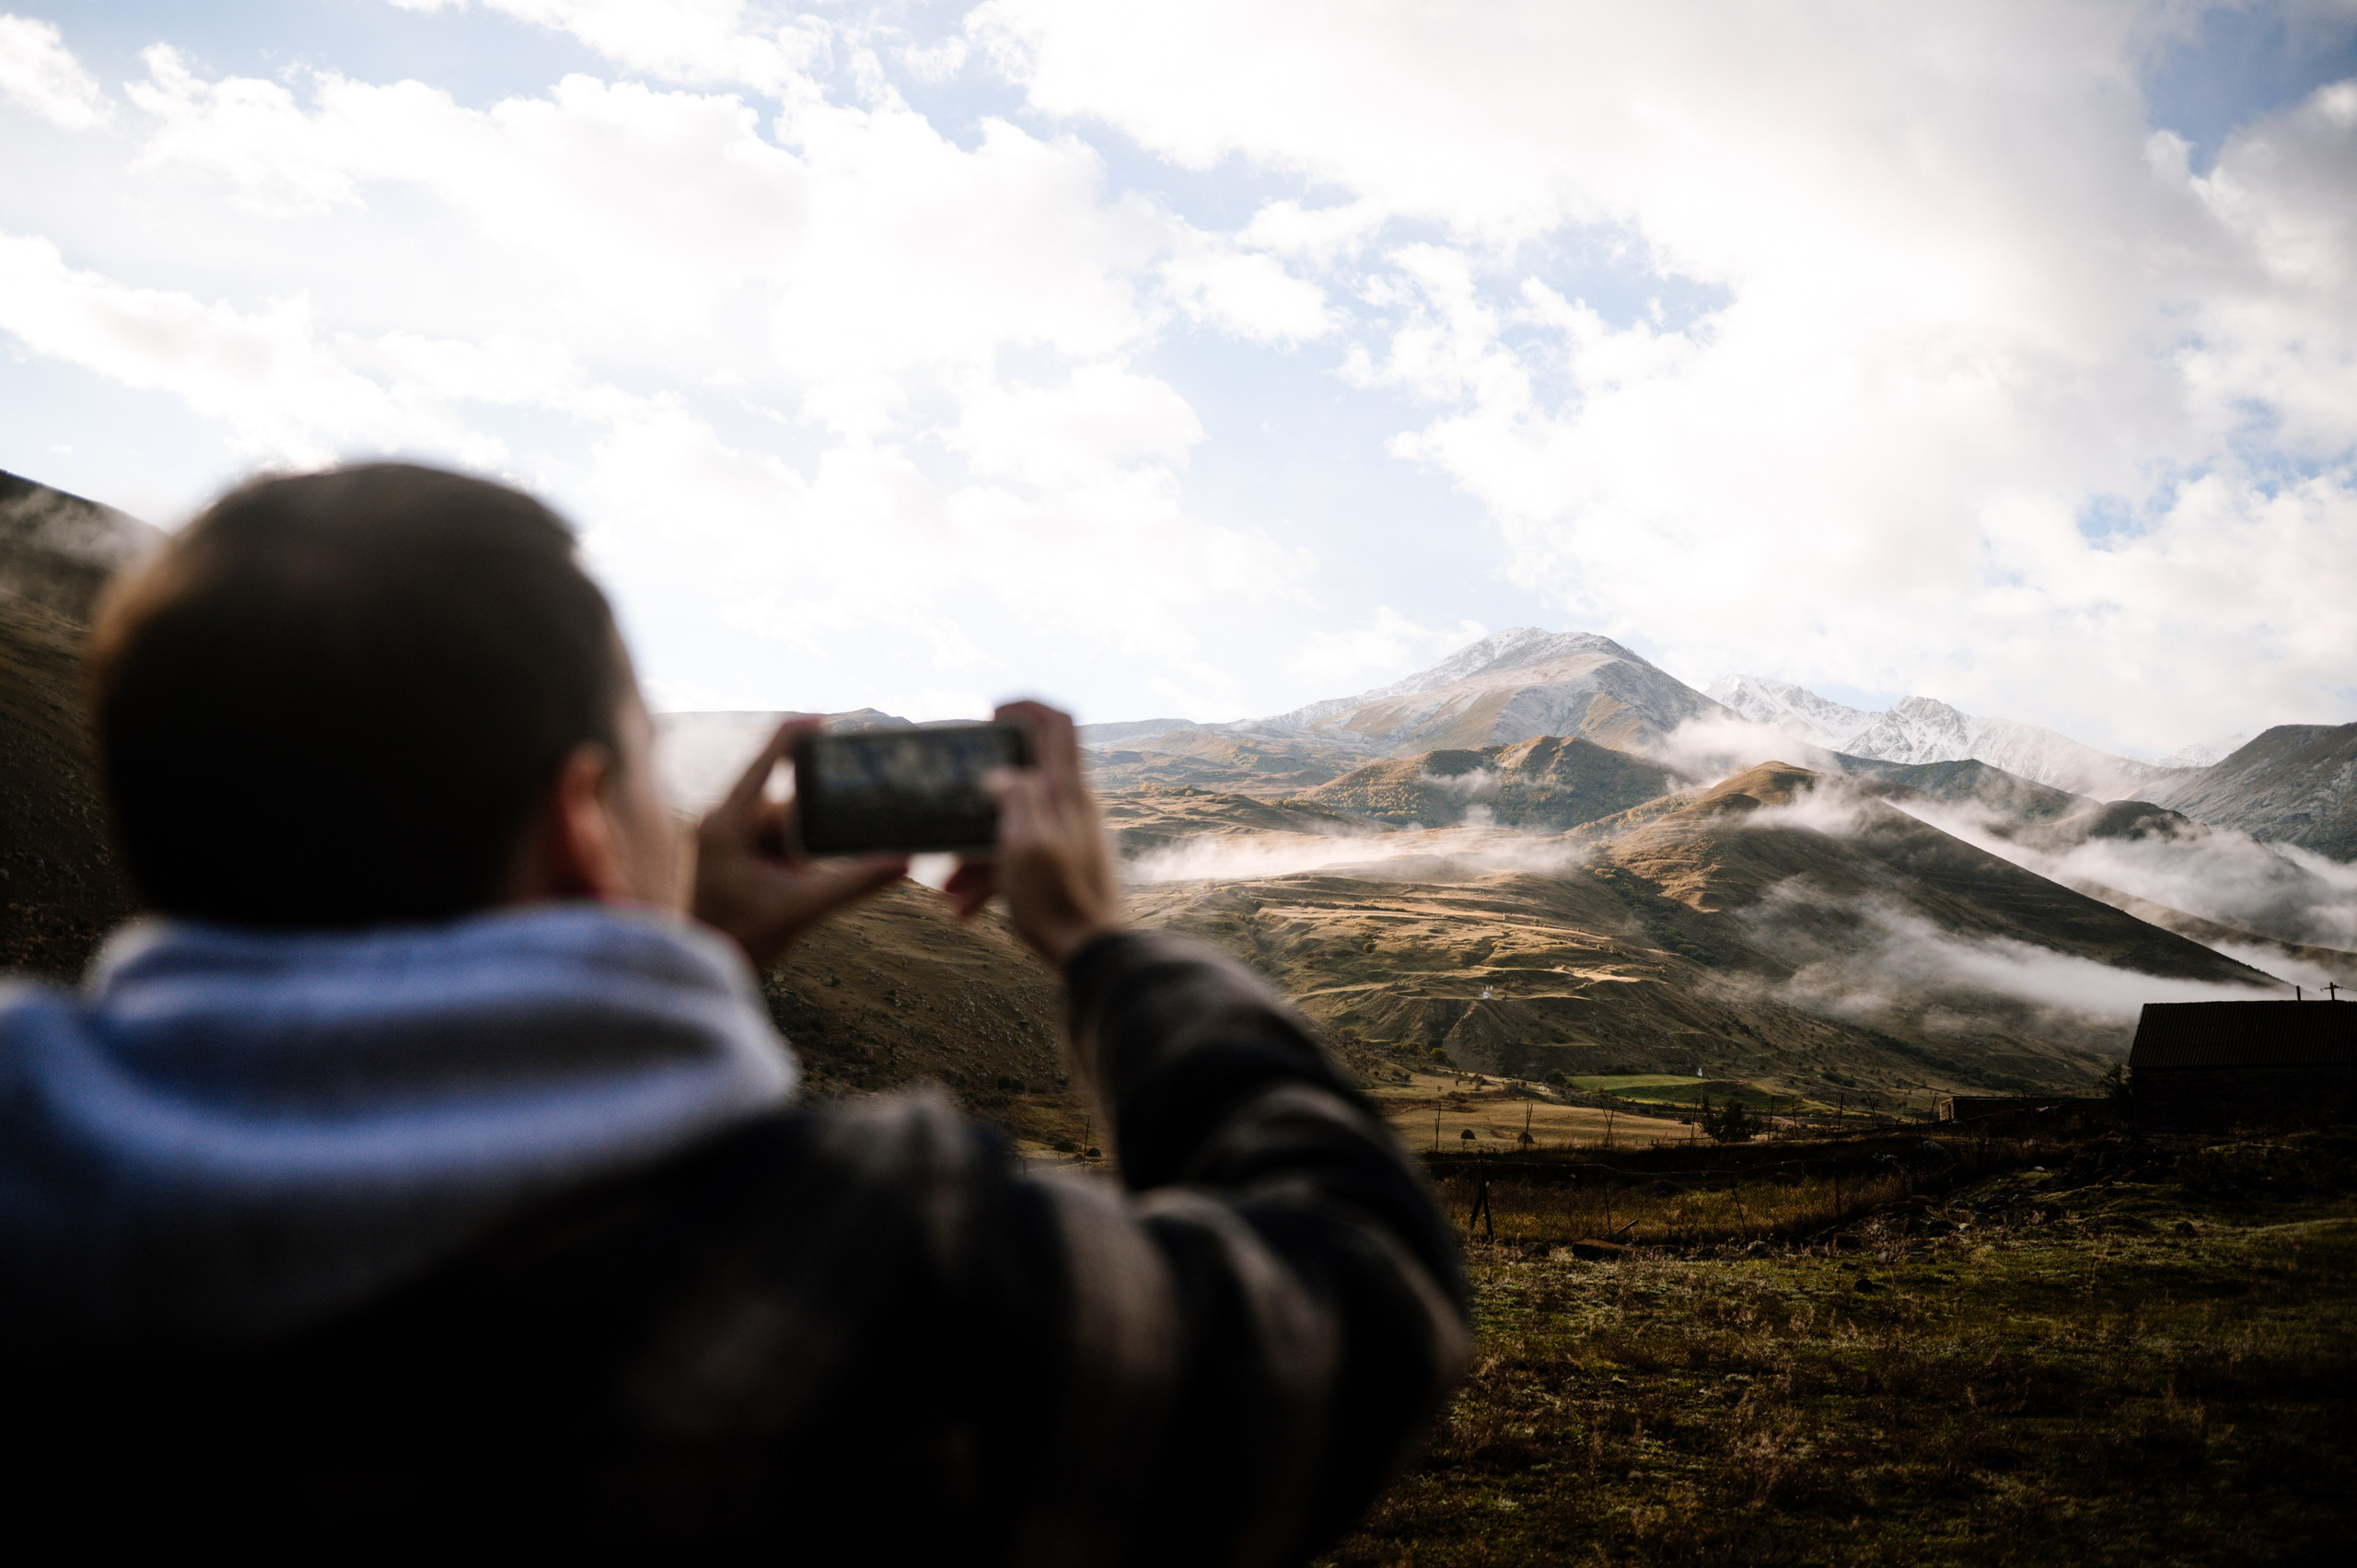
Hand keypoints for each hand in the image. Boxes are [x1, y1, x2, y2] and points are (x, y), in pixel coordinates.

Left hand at [691, 718, 906, 972]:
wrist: (705, 968)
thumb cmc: (741, 939)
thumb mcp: (802, 909)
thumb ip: (854, 883)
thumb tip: (903, 862)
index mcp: (727, 822)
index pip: (766, 761)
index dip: (799, 736)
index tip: (833, 721)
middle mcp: (726, 820)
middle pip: (788, 802)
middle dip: (819, 823)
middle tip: (834, 846)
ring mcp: (732, 835)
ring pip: (790, 823)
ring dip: (809, 849)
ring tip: (804, 882)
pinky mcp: (741, 852)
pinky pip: (782, 839)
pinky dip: (801, 854)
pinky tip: (801, 880)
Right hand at [942, 700, 1123, 968]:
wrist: (1092, 954)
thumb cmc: (1057, 898)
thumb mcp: (1025, 842)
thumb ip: (1015, 797)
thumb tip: (1000, 774)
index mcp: (1065, 791)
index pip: (1057, 723)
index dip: (1025, 707)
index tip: (989, 715)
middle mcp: (1070, 806)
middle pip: (1020, 781)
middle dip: (979, 801)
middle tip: (949, 818)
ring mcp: (1066, 835)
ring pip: (1011, 827)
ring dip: (976, 853)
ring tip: (949, 890)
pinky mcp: (1060, 864)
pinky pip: (1018, 858)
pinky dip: (991, 878)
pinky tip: (965, 911)